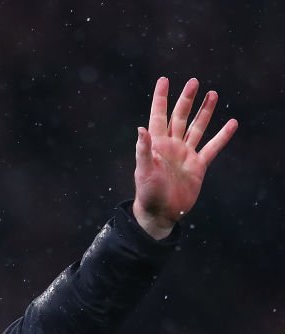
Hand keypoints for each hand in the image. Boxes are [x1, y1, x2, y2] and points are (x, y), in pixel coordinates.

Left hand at [132, 77, 237, 238]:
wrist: (161, 213)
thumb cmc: (148, 193)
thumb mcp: (143, 171)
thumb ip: (143, 150)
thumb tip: (140, 128)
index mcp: (156, 144)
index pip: (159, 116)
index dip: (161, 98)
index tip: (164, 80)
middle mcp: (172, 146)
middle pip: (180, 117)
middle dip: (186, 99)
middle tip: (193, 81)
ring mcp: (186, 154)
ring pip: (197, 127)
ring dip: (204, 112)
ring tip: (212, 94)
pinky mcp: (198, 165)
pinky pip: (212, 147)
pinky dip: (222, 136)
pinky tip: (231, 123)